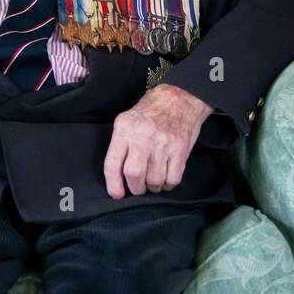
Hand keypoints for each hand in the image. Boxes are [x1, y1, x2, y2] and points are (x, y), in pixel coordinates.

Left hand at [103, 83, 213, 198]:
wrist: (180, 99)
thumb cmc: (150, 112)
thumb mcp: (127, 120)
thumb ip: (120, 145)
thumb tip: (116, 177)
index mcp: (125, 128)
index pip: (113, 163)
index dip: (113, 184)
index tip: (117, 194)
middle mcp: (143, 136)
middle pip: (134, 175)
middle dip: (135, 188)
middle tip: (137, 187)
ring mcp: (163, 143)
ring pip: (154, 180)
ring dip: (153, 187)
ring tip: (152, 181)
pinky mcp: (180, 150)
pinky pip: (173, 179)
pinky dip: (168, 185)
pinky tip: (165, 178)